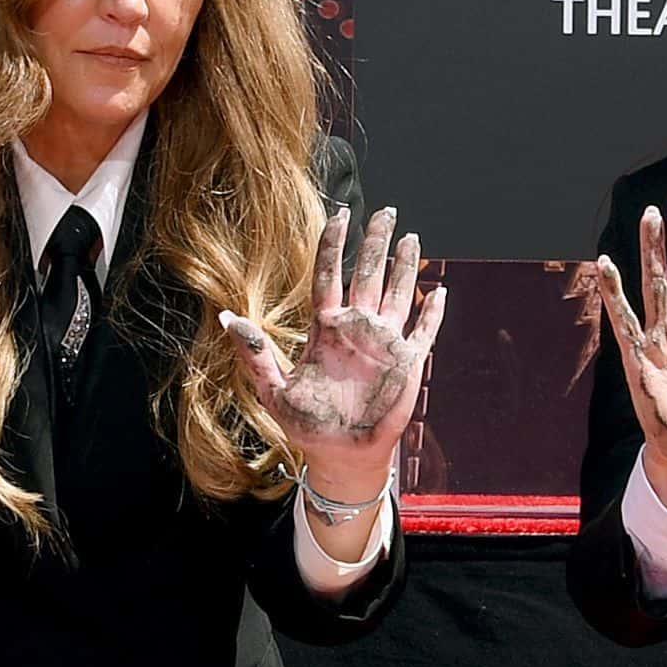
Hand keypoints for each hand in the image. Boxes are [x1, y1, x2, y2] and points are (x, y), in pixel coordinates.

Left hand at [223, 205, 449, 487]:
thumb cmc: (306, 424)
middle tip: (387, 212)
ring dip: (406, 266)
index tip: (339, 215)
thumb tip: (227, 317)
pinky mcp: (407, 362)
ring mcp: (384, 342)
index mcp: (326, 327)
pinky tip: (439, 291)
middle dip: (377, 242)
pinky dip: (432, 311)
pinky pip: (423, 330)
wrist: (341, 454)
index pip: (330, 274)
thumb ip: (253, 352)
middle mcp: (357, 327)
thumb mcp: (272, 388)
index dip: (334, 245)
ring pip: (398, 293)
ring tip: (411, 237)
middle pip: (369, 273)